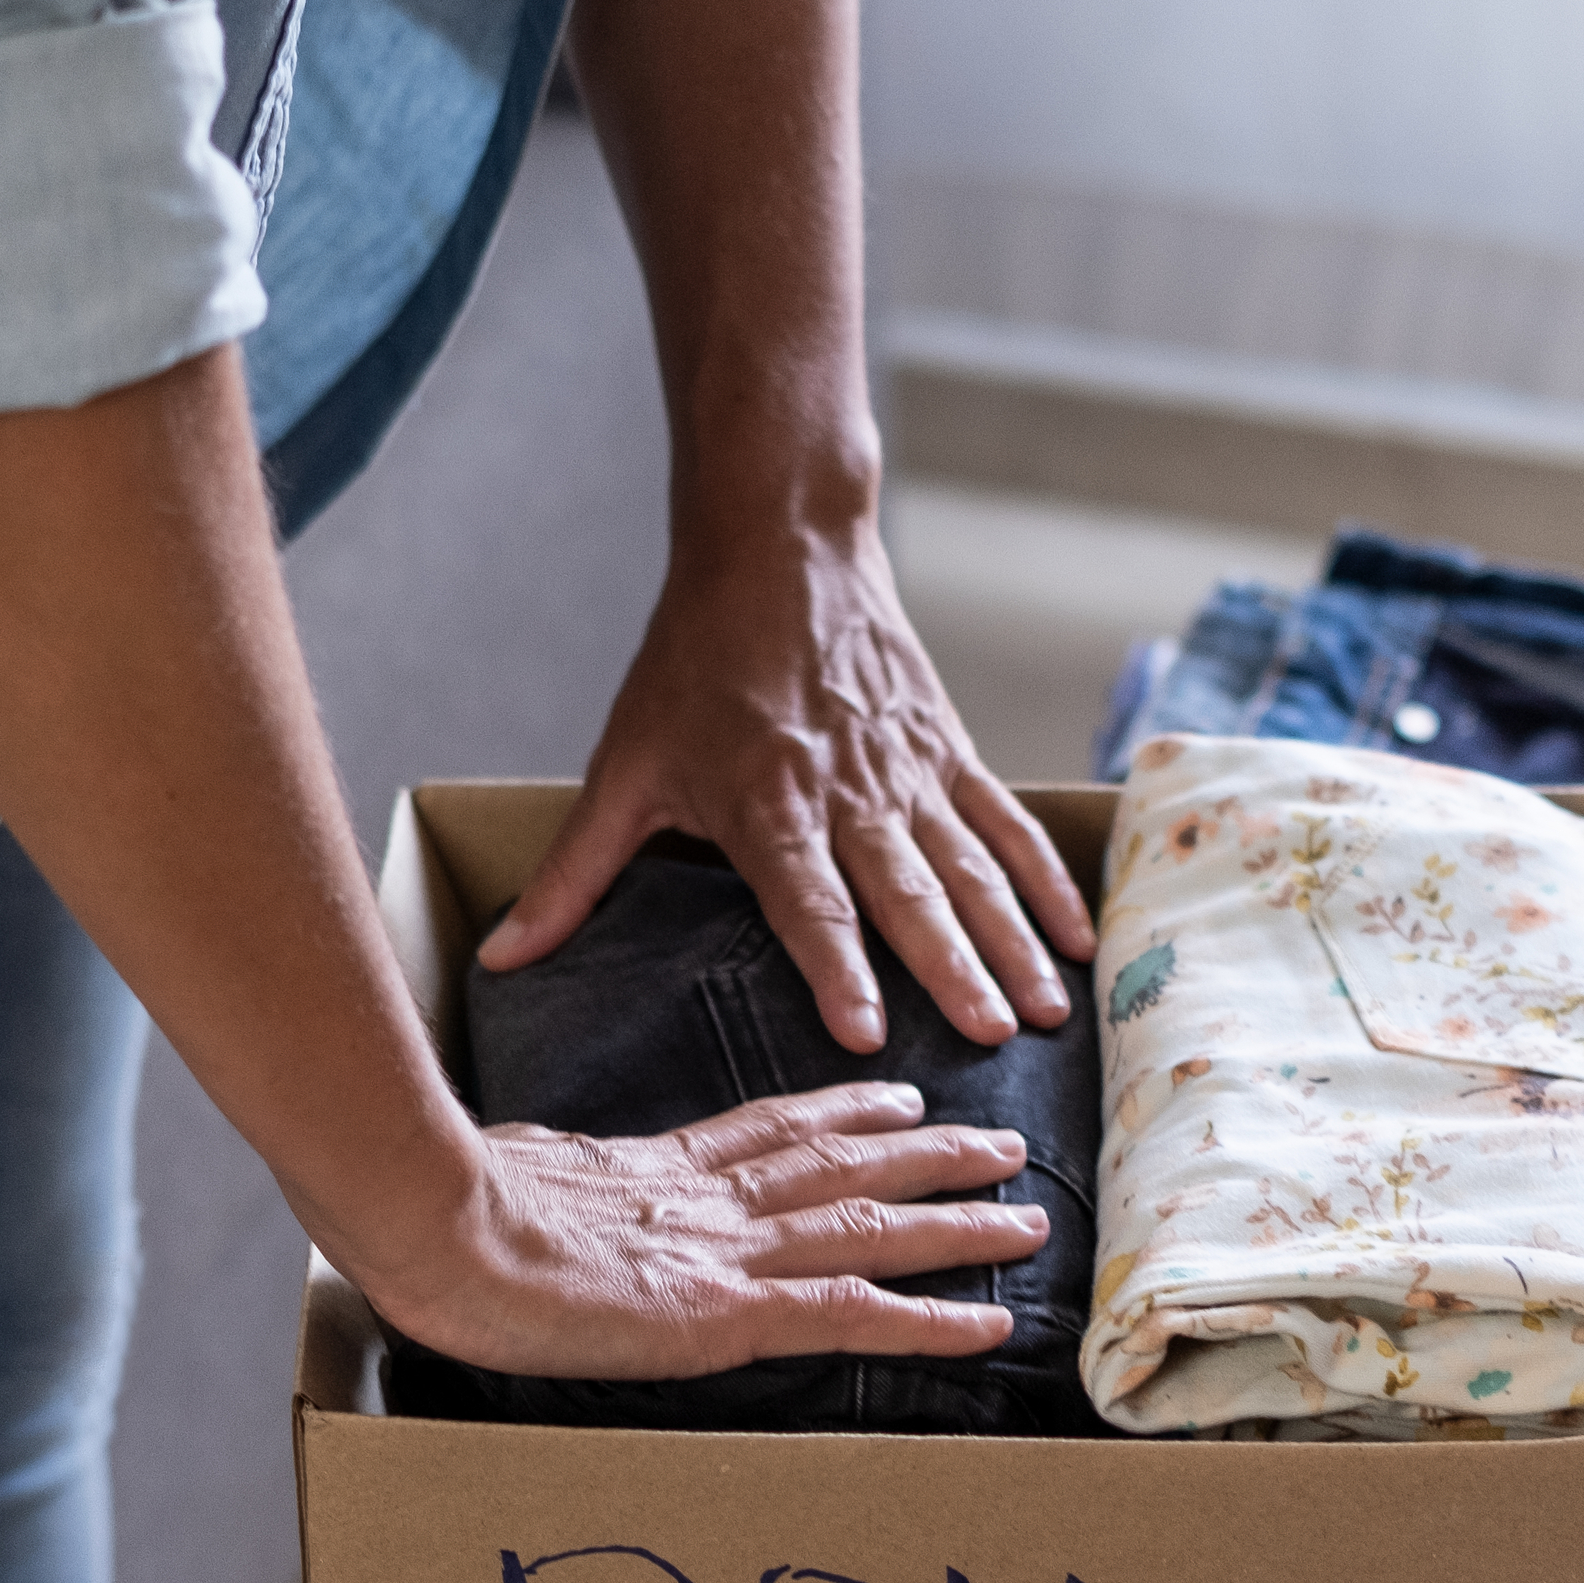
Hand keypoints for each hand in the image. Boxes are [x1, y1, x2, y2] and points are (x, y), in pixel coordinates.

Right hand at [332, 1082, 1049, 1378]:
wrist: (432, 1223)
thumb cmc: (434, 1205)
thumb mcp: (496, 1176)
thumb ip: (534, 1180)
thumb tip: (512, 1182)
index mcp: (650, 1170)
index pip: (766, 1132)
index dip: (838, 1114)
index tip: (893, 1100)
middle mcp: (705, 1201)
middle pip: (840, 1167)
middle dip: (929, 1156)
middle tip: (1001, 1142)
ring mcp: (723, 1254)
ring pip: (870, 1229)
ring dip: (957, 1223)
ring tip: (1027, 1218)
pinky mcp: (727, 1315)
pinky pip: (852, 1315)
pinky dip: (929, 1318)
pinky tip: (990, 1323)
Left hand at [472, 527, 1097, 1054]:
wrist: (779, 546)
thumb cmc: (693, 664)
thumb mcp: (624, 766)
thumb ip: (574, 873)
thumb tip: (504, 959)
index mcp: (765, 804)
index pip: (806, 899)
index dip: (835, 964)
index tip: (869, 1030)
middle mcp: (848, 793)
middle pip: (907, 891)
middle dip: (952, 968)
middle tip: (992, 1036)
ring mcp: (909, 771)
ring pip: (970, 867)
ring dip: (1012, 940)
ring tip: (1045, 1011)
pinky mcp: (948, 750)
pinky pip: (1005, 825)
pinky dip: (1046, 882)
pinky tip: (1078, 939)